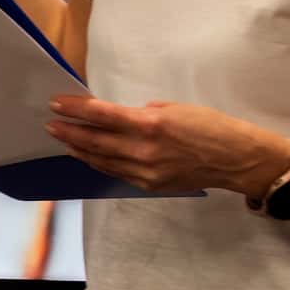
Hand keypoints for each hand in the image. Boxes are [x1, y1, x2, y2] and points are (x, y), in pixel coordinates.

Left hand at [46, 95, 289, 197]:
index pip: (101, 115)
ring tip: (63, 139)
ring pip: (101, 160)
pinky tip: (88, 156)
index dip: (75, 110)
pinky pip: (116, 172)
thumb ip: (143, 113)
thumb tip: (120, 117)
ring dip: (79, 149)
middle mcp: (143, 150)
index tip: (56, 103)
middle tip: (51, 123)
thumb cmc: (211, 126)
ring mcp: (145, 171)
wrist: (238, 160)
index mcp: (150, 124)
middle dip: (69, 131)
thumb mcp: (176, 108)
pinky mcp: (150, 185)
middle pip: (95, 141)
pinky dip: (99, 163)